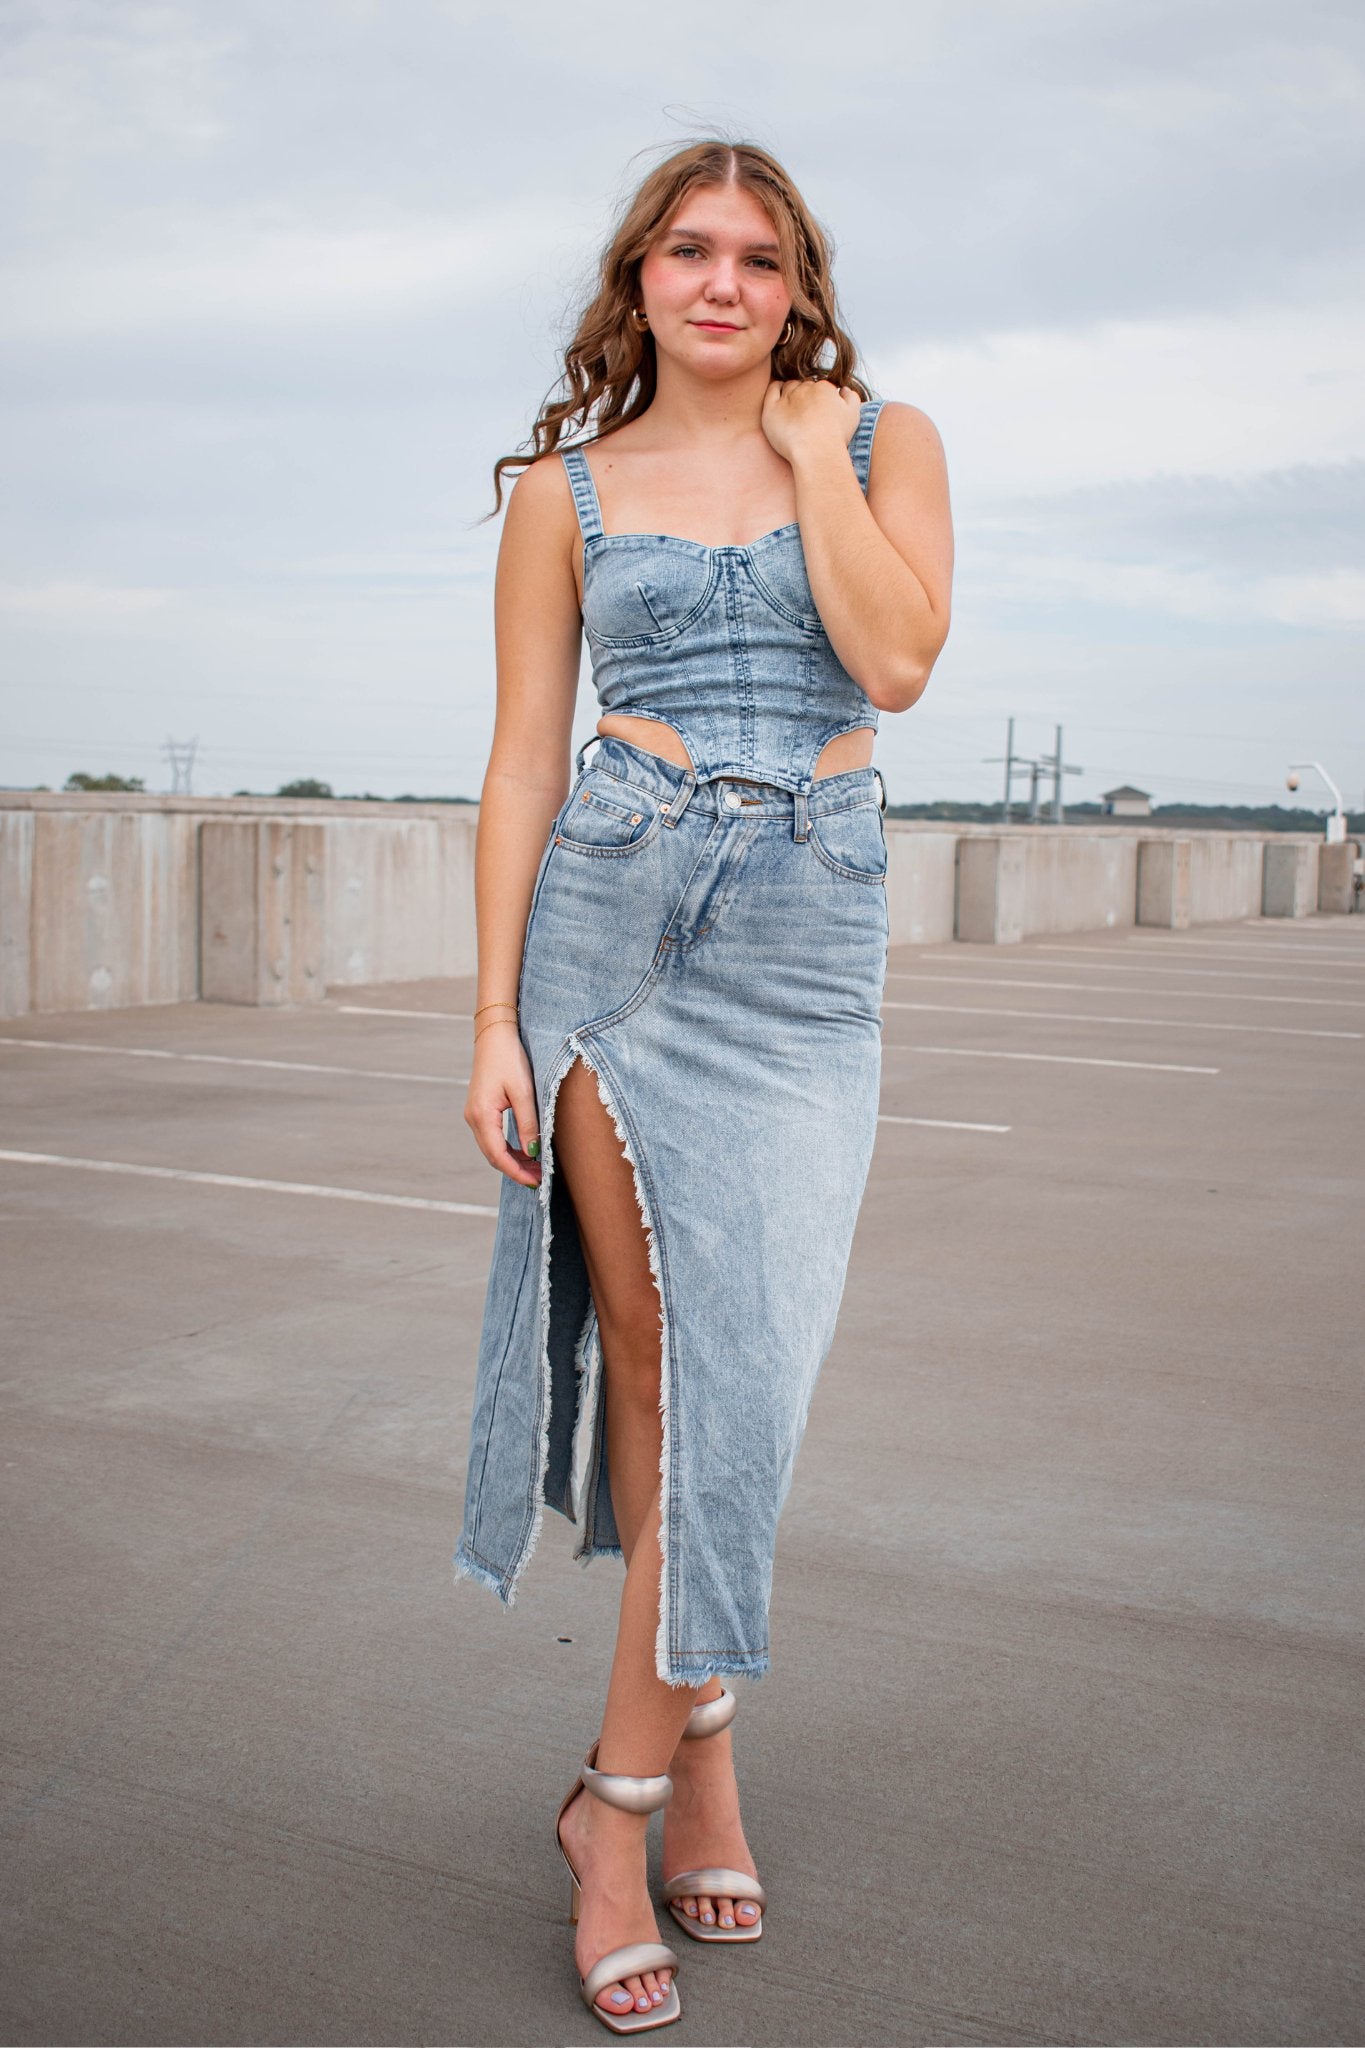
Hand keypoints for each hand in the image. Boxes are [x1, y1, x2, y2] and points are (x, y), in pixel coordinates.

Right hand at [465, 1021, 541, 1186]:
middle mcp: (473, 1118)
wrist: (494, 1036)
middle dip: (516, 1170)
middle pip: (493, 1156)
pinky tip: (524, 1151)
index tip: (536, 1182)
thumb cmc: (509, 1059)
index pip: (498, 1155)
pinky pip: (492, 1137)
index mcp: (482, 1115)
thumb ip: (528, 1123)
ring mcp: (474, 1115)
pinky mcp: (480, 1110)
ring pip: (492, 1148)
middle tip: (540, 1179)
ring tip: (535, 1168)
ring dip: (512, 1160)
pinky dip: (507, 1148)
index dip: (517, 1172)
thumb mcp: (524, 1092)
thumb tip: (533, 1152)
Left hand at [760, 379, 862, 466]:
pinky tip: (780, 400)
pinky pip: (772, 390)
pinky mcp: (772, 409)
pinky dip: (776, 389)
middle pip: (804, 386)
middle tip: (806, 415)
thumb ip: (851, 397)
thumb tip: (843, 389)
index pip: (820, 387)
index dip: (820, 398)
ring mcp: (787, 398)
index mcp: (824, 388)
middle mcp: (805, 389)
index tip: (819, 412)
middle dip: (806, 396)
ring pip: (788, 387)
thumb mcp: (853, 414)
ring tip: (793, 410)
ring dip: (791, 392)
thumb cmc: (836, 437)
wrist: (817, 452)